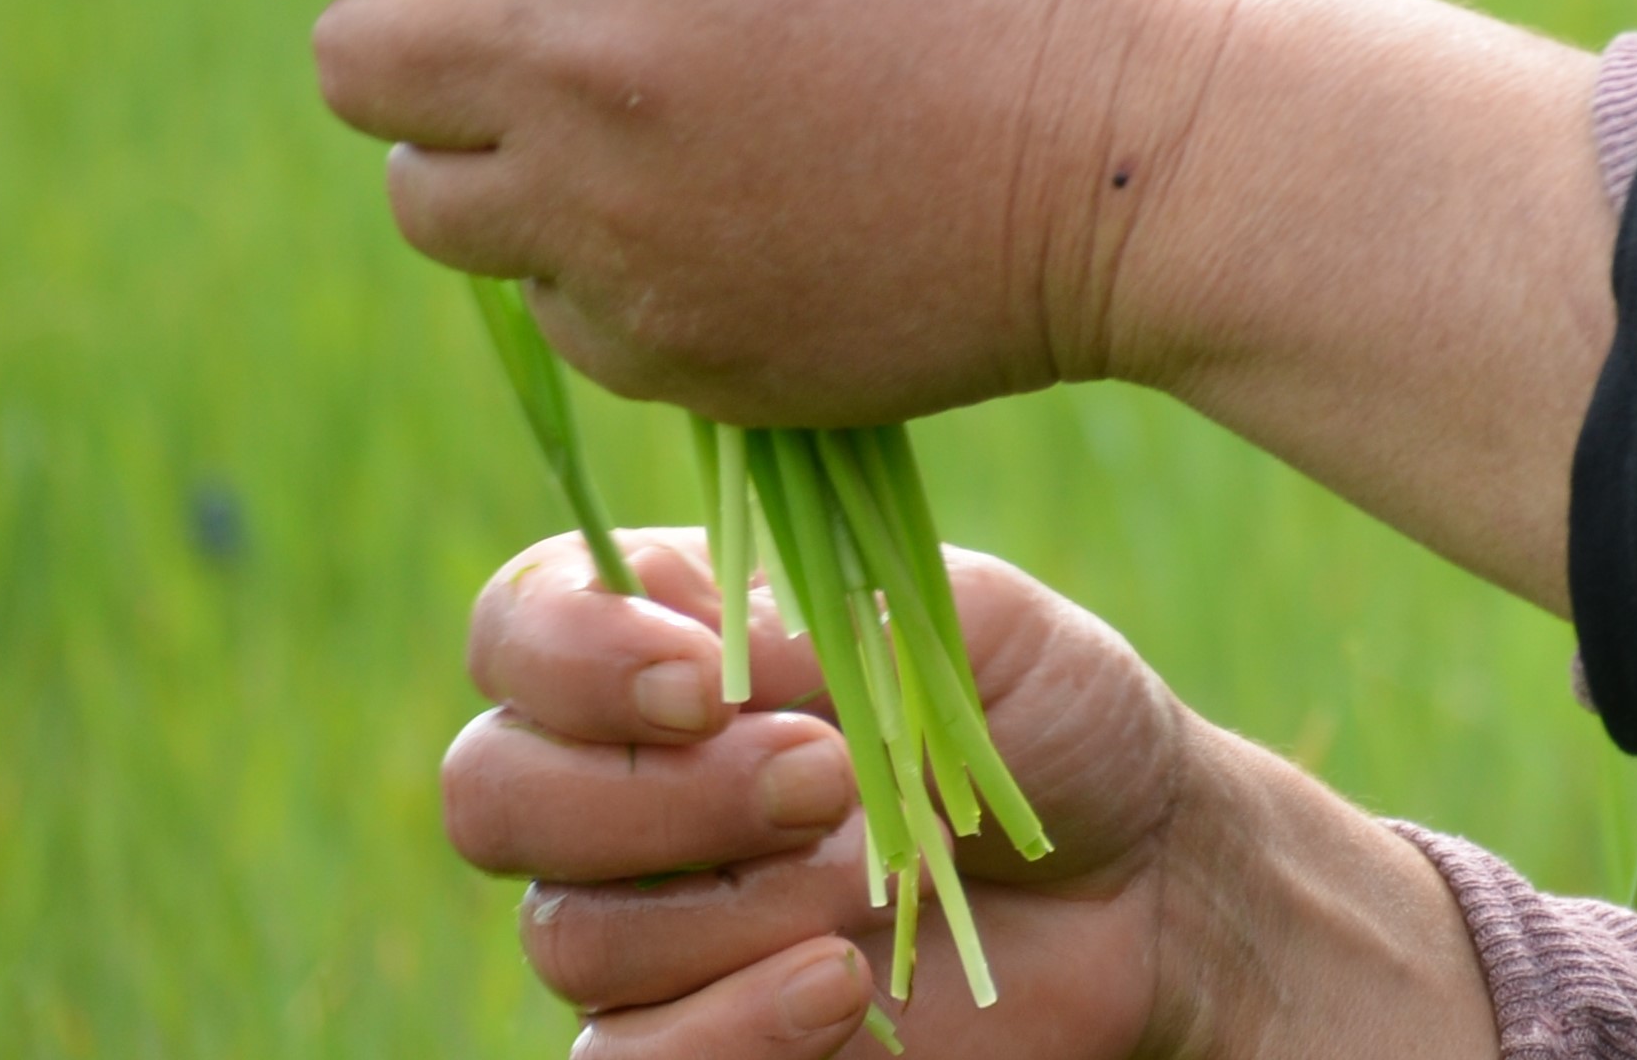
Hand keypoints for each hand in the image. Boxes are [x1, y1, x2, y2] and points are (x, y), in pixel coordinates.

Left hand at [189, 0, 1618, 607]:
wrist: (1146, 160)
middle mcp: (586, 50)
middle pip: (353, 61)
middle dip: (406, 36)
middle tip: (515, 36)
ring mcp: (615, 212)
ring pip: (422, 198)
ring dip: (488, 161)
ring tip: (643, 136)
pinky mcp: (660, 341)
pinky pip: (546, 301)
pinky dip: (600, 262)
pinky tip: (736, 219)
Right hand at [449, 528, 1491, 1056]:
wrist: (1143, 877)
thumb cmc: (1050, 719)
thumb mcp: (972, 625)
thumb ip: (832, 618)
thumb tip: (714, 656)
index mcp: (669, 644)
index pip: (517, 628)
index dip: (572, 656)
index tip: (709, 679)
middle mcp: (622, 781)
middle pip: (494, 792)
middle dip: (656, 791)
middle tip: (824, 780)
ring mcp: (644, 921)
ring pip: (568, 934)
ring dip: (730, 906)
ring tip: (871, 883)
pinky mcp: (687, 1042)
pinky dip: (725, 1031)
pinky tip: (843, 987)